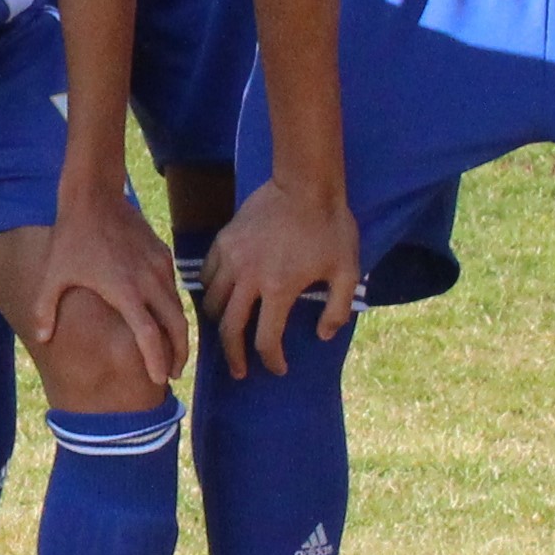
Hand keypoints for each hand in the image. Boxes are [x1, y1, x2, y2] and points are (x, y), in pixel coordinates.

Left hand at [28, 193, 187, 399]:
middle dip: (179, 353)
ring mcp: (160, 267)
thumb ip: (45, 309)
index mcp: (126, 292)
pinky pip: (174, 287)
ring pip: (179, 307)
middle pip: (177, 326)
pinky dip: (174, 307)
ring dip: (178, 331)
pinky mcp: (162, 254)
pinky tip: (164, 317)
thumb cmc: (71, 237)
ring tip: (172, 351)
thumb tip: (41, 339)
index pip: (150, 336)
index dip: (157, 360)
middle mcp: (150, 281)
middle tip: (173, 373)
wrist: (94, 196)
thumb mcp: (54, 274)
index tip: (159, 379)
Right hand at [202, 180, 360, 378]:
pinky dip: (208, 292)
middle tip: (239, 370)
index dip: (271, 360)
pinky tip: (219, 298)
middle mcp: (248, 278)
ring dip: (218, 324)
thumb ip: (338, 309)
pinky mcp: (222, 241)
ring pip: (211, 303)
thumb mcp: (348, 272)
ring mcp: (231, 258)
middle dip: (233, 355)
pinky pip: (206, 275)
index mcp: (279, 289)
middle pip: (229, 328)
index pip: (266, 339)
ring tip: (227, 333)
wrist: (305, 184)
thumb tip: (323, 336)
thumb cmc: (330, 228)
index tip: (278, 368)